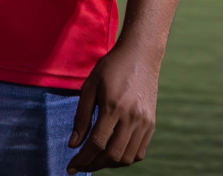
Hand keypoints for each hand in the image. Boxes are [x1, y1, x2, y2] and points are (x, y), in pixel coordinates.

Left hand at [67, 43, 161, 172]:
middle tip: (81, 164)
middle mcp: (132, 118)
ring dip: (110, 164)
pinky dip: (126, 158)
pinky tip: (112, 153)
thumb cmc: (109, 68)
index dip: (82, 159)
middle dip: (94, 164)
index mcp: (113, 107)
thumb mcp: (89, 87)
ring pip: (128, 157)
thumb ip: (81, 117)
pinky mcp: (152, 124)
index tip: (71, 167)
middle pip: (113, 155)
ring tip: (95, 159)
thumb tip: (73, 145)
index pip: (97, 143)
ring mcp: (145, 122)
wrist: (140, 57)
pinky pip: (140, 151)